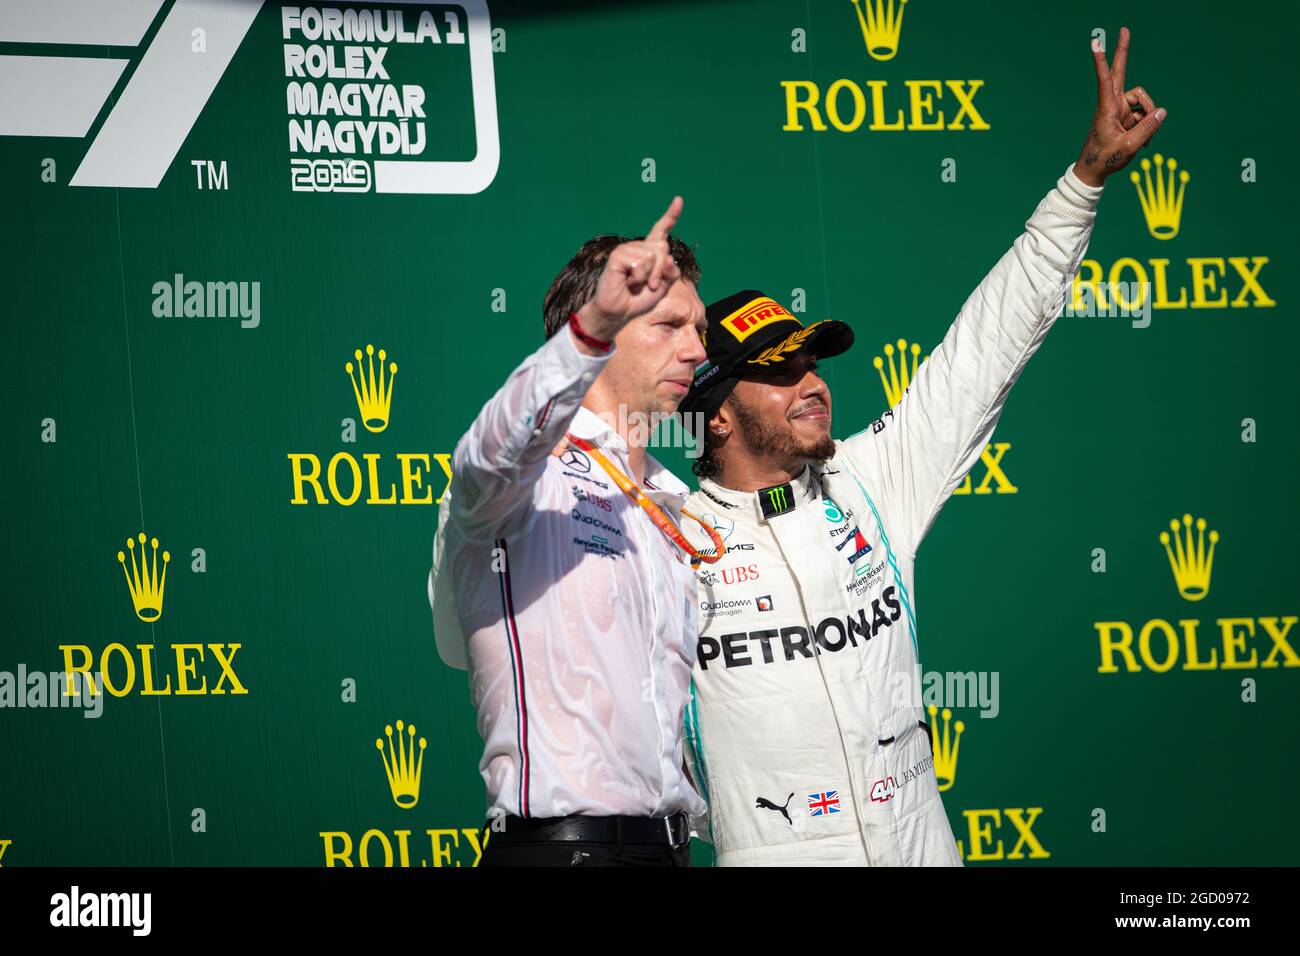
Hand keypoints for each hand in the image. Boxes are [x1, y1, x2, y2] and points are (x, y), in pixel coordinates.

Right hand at [575, 197, 683, 346]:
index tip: (679, 200)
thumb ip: (670, 272)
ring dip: (649, 277)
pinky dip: (637, 277)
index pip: (661, 231)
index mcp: (650, 252)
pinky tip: (627, 282)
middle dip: (660, 271)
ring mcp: (627, 250)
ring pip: (652, 256)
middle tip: (648, 285)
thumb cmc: (638, 300)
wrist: (619, 312)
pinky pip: (640, 262)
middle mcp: (639, 247)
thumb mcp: (662, 287)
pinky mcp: (618, 255)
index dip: (671, 216)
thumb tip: (667, 257)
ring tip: (635, 285)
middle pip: (663, 248)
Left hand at [1073, 27, 1165, 186]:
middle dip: (1123, 52)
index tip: (1095, 44)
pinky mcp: (1125, 116)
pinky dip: (1147, 126)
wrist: (1094, 171)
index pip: (1105, 80)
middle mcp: (1112, 104)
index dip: (1102, 61)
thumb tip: (1162, 111)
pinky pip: (1144, 114)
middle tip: (1124, 29)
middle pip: (1121, 72)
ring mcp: (1119, 109)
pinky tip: (1144, 141)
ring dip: (1148, 117)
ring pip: (1143, 101)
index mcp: (1106, 109)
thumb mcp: (1130, 146)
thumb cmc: (1106, 159)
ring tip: (1144, 139)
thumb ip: (1148, 128)